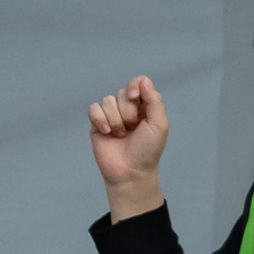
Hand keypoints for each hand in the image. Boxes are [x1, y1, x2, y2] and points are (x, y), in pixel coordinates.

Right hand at [88, 77, 168, 222]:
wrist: (130, 171)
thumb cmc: (147, 150)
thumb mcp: (159, 125)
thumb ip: (154, 101)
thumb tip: (143, 81)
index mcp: (144, 106)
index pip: (138, 82)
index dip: (135, 86)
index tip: (135, 98)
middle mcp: (127, 108)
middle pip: (122, 93)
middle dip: (127, 112)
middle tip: (132, 129)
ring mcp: (111, 115)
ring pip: (107, 100)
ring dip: (115, 120)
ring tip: (121, 135)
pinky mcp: (97, 124)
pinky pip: (93, 109)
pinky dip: (100, 120)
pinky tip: (107, 132)